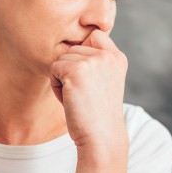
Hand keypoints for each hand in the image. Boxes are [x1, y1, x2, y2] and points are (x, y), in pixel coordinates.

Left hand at [49, 29, 127, 151]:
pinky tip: (71, 100)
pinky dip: (56, 86)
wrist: (101, 137)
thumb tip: (72, 45)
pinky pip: (53, 69)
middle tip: (85, 94)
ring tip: (79, 97)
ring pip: (62, 58)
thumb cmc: (98, 114)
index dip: (85, 54)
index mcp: (118, 58)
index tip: (90, 79)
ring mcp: (93, 61)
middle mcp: (108, 55)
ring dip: (63, 78)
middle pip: (74, 48)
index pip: (94, 35)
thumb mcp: (105, 81)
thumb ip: (96, 62)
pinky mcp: (76, 70)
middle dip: (72, 70)